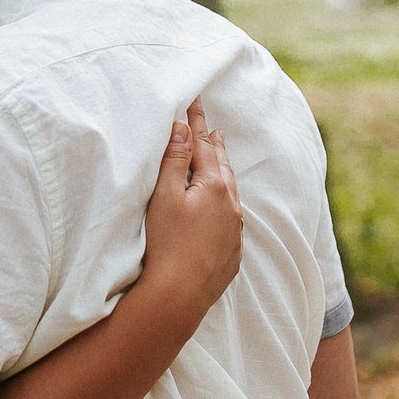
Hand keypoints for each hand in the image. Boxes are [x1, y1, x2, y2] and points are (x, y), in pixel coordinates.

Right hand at [139, 98, 242, 310]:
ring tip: (220, 159)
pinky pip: (232, 218)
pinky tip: (222, 208)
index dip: (196, 122)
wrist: (178, 296)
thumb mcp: (164, 196)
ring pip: (231, 192)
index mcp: (214, 187)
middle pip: (222, 166)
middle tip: (212, 128)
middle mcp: (231, 206)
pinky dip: (226, 203)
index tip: (194, 102)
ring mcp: (234, 231)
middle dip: (214, 145)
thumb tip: (183, 127)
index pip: (203, 145)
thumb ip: (175, 160)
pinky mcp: (231, 253)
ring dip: (223, 172)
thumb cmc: (166, 244)